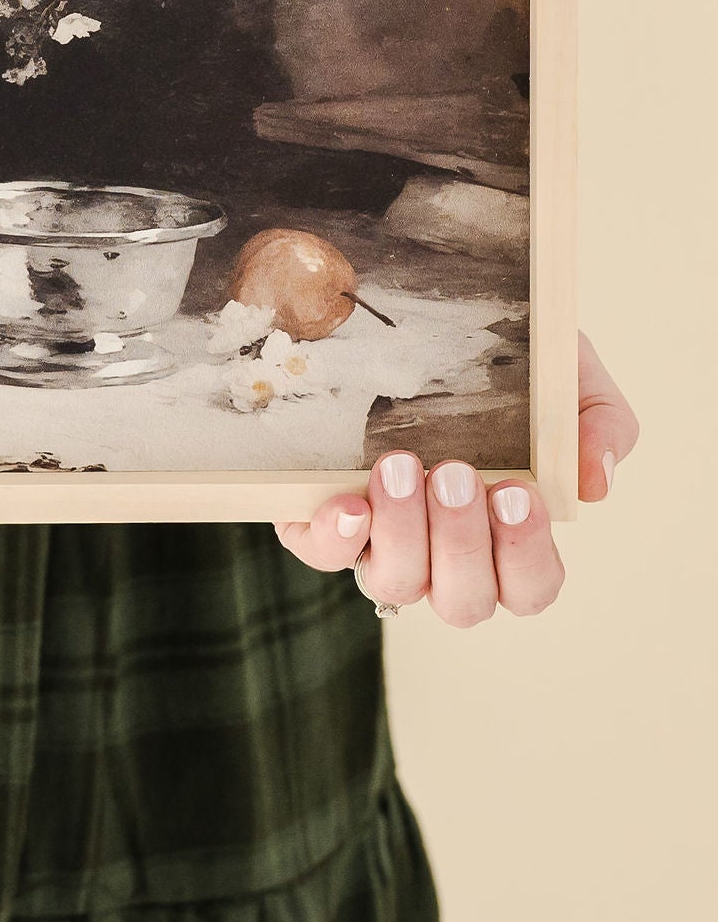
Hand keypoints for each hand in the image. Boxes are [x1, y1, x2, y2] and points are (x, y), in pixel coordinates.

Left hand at [275, 333, 636, 624]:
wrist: (417, 322)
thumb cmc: (506, 369)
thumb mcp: (565, 378)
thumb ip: (599, 423)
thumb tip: (594, 482)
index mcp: (508, 540)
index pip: (530, 587)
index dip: (526, 554)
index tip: (519, 491)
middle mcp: (445, 558)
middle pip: (464, 600)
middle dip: (462, 541)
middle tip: (457, 474)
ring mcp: (382, 546)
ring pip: (397, 582)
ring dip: (403, 531)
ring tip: (400, 465)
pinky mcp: (323, 523)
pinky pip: (324, 554)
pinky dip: (335, 537)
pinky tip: (349, 503)